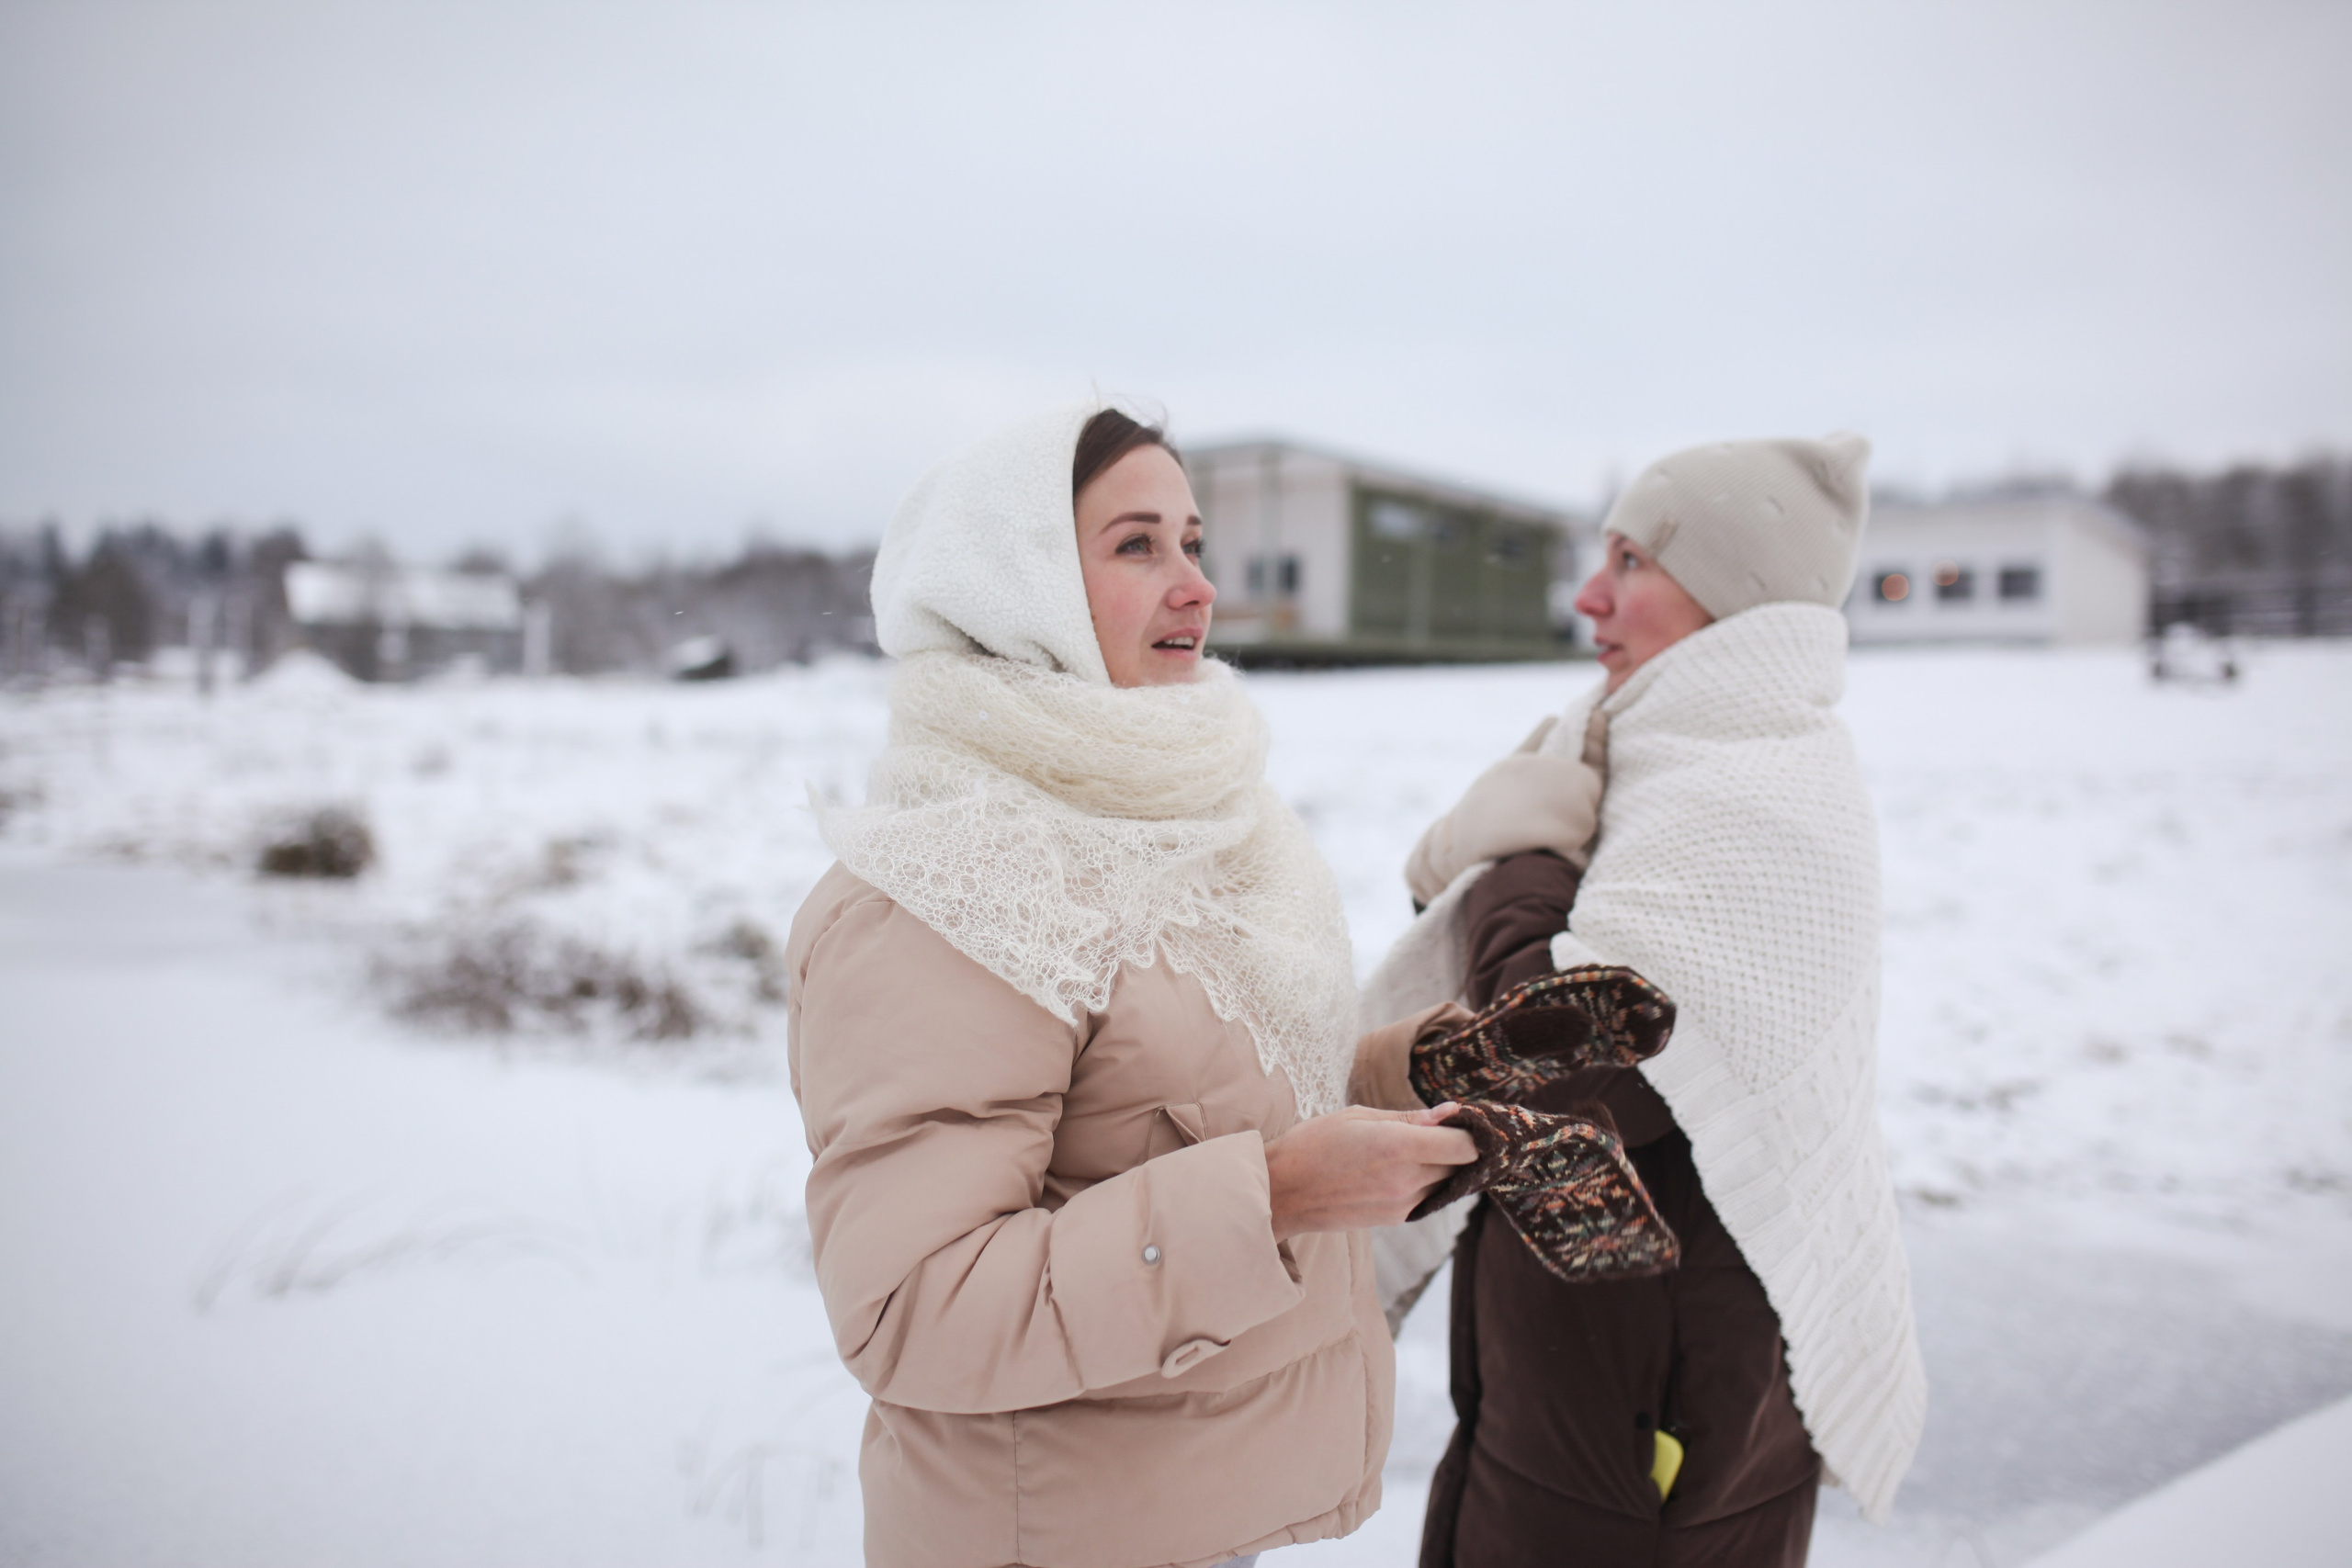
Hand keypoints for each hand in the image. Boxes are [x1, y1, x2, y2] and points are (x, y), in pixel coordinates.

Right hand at [1263, 1105, 1476, 1240]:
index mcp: (1398, 1149)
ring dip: (1441, 1165)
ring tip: (1417, 1146)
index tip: (1465, 1118)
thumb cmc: (1312, 1144)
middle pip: (1461, 1166)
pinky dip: (1425, 1180)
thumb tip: (1449, 1112)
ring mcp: (1402, 1205)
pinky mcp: (1394, 1219)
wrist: (1281, 1192)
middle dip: (1459, 1146)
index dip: (1472, 1131)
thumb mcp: (1357, 1116)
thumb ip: (1409, 1118)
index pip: (1464, 1146)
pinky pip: (1427, 1197)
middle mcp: (1407, 1181)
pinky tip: (1401, 1166)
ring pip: (1445, 1183)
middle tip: (1443, 1127)